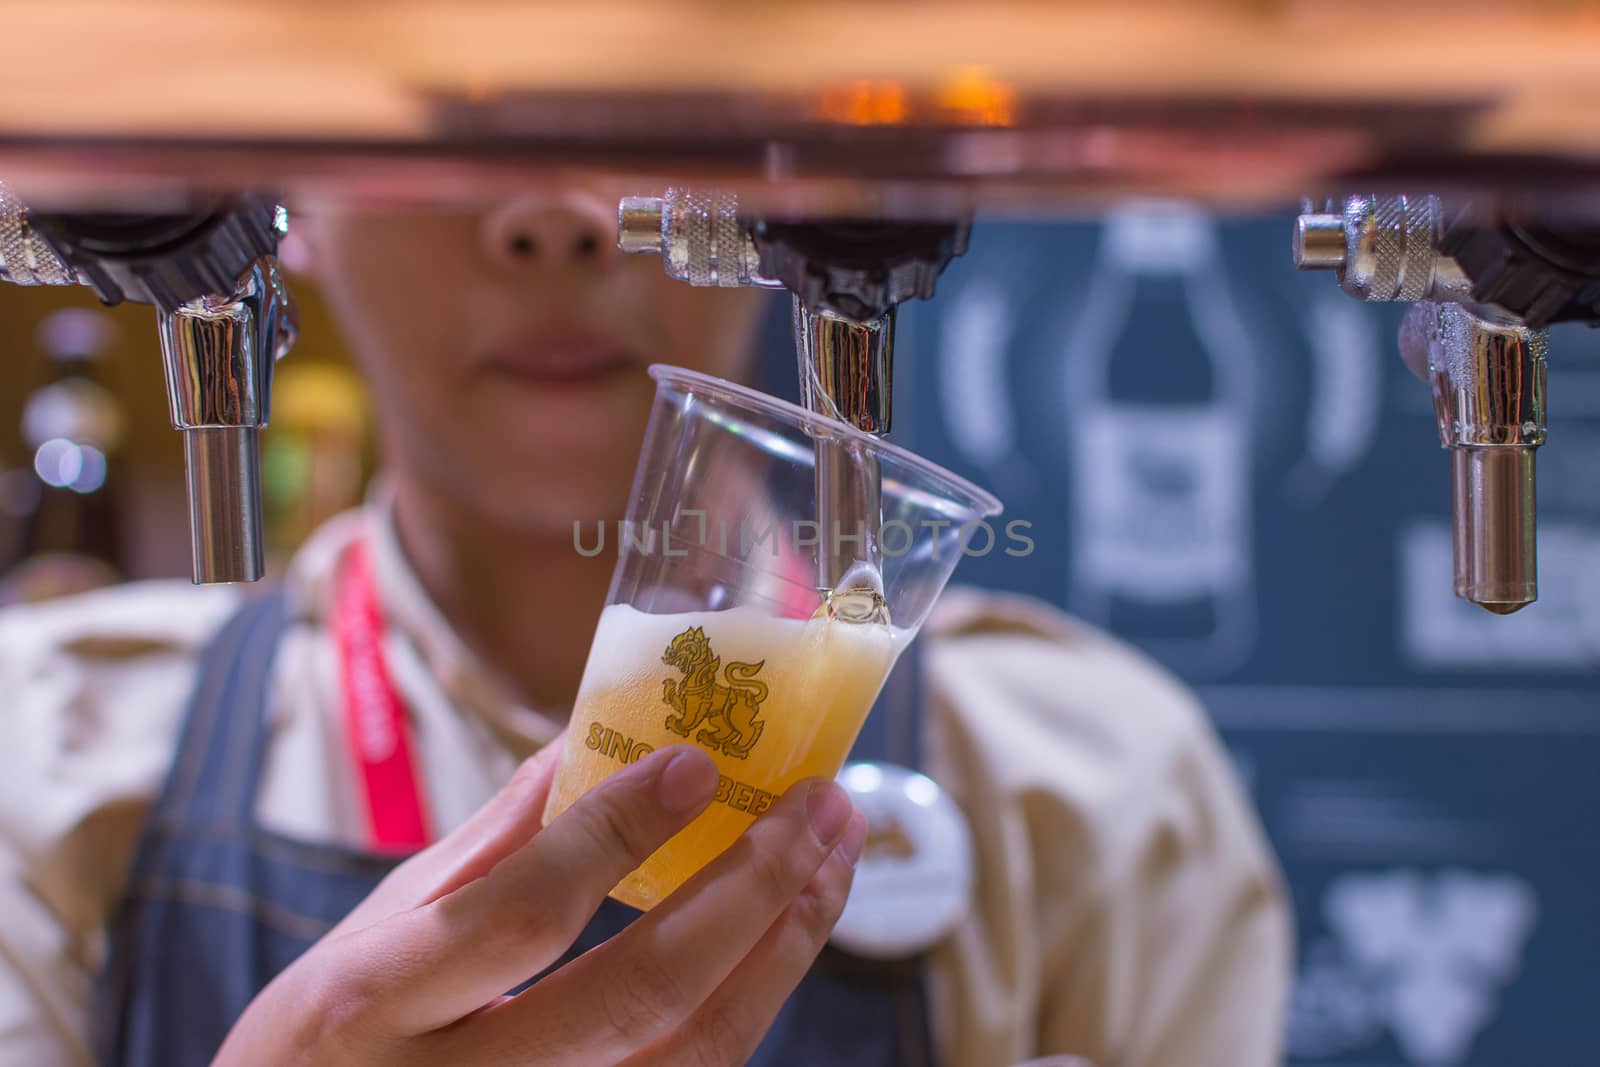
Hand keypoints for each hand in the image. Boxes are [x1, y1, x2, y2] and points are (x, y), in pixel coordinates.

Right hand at [214, 739, 866, 1065]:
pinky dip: (758, 1000)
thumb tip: (583, 744)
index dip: (613, 837)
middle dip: (747, 891)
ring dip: (783, 948)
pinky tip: (788, 934)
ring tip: (833, 859)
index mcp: (375, 1002)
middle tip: (814, 806)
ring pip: (693, 1053)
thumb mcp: (376, 929)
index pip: (517, 916)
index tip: (695, 763)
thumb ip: (484, 846)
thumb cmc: (333, 1032)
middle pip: (636, 995)